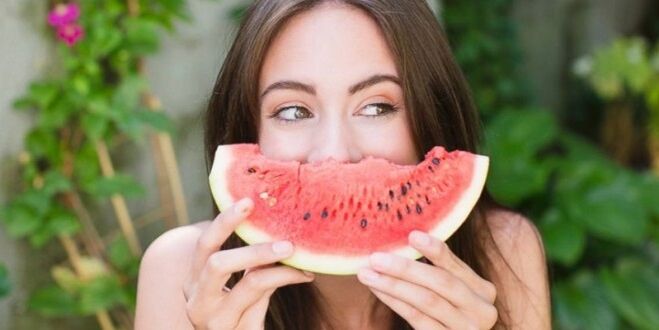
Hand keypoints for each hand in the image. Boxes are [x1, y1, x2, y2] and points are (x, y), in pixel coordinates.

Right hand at [182, 198, 314, 329]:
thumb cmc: (243, 319)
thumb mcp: (244, 289)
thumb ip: (252, 265)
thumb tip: (277, 227)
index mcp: (194, 282)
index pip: (204, 245)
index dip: (224, 221)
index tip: (248, 201)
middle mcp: (196, 301)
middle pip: (216, 262)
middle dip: (248, 241)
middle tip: (274, 227)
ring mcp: (212, 321)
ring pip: (248, 282)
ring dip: (273, 261)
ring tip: (293, 250)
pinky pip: (264, 299)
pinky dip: (285, 280)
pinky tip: (305, 274)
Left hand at [357, 230, 497, 329]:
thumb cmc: (449, 310)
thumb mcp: (452, 289)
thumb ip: (439, 268)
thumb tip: (407, 238)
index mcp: (483, 290)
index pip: (456, 265)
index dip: (435, 250)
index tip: (412, 235)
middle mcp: (481, 311)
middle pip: (440, 283)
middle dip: (405, 268)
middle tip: (376, 258)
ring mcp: (465, 329)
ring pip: (426, 301)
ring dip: (393, 285)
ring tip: (367, 273)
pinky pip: (417, 318)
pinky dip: (395, 302)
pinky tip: (378, 290)